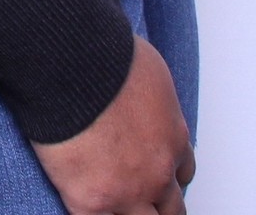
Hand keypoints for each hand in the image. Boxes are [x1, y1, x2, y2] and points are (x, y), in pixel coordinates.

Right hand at [31, 35, 194, 213]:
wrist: (73, 66)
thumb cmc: (105, 57)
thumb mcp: (149, 70)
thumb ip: (151, 97)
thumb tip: (139, 90)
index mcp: (173, 138)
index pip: (182, 172)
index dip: (168, 176)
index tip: (156, 174)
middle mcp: (158, 171)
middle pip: (171, 207)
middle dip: (159, 204)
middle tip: (144, 201)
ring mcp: (127, 191)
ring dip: (132, 214)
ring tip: (113, 202)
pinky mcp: (91, 201)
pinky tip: (86, 205)